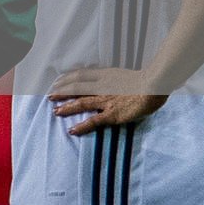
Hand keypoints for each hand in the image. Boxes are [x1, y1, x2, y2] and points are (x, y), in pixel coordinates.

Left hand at [49, 68, 167, 134]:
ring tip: (55, 112)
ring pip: (81, 103)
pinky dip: (82, 126)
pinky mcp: (112, 114)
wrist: (153, 86)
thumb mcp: (123, 74)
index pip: (80, 75)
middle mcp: (101, 87)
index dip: (67, 78)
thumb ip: (112, 78)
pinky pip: (94, 121)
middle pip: (76, 88)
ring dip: (67, 108)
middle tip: (50, 96)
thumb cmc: (145, 81)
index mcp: (104, 75)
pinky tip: (72, 130)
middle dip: (62, 92)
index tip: (59, 81)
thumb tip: (107, 80)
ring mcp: (105, 101)